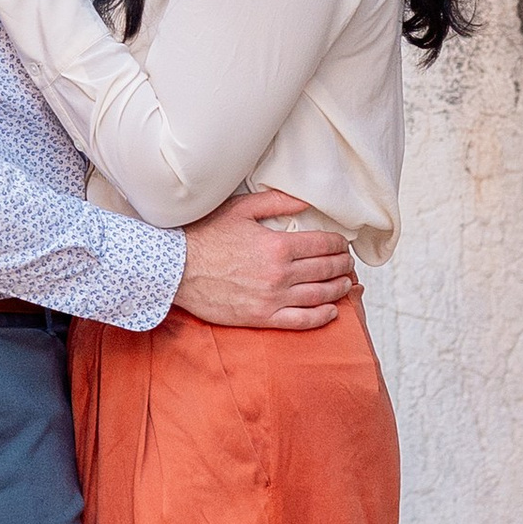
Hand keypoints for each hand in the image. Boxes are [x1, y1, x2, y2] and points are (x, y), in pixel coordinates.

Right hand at [174, 186, 356, 329]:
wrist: (174, 269)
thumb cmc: (203, 236)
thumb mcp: (240, 209)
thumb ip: (276, 203)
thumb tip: (305, 203)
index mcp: (278, 245)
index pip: (324, 244)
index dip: (339, 244)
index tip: (342, 244)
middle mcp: (280, 274)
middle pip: (327, 269)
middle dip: (344, 265)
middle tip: (348, 263)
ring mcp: (272, 299)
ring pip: (320, 295)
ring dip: (339, 289)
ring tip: (347, 284)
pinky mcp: (262, 318)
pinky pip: (302, 320)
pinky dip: (323, 316)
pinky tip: (332, 310)